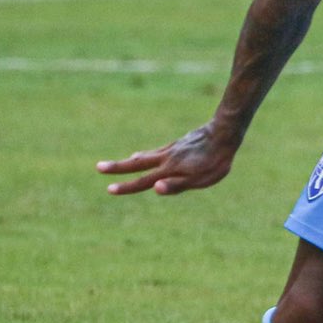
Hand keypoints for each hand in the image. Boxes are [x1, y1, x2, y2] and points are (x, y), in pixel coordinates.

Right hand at [97, 123, 239, 195]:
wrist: (224, 132)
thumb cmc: (215, 161)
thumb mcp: (200, 179)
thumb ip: (177, 185)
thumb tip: (154, 189)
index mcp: (169, 169)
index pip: (143, 181)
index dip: (126, 186)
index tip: (109, 189)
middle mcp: (166, 157)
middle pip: (137, 163)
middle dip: (117, 167)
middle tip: (98, 167)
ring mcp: (172, 149)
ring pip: (147, 156)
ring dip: (132, 160)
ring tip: (123, 162)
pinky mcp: (179, 144)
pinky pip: (158, 151)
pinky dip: (148, 154)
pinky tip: (150, 155)